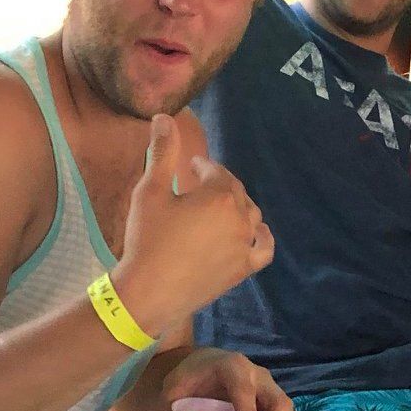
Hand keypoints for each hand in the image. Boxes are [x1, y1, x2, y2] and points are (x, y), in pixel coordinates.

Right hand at [117, 114, 274, 334]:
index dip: (203, 167)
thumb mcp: (149, 192)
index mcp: (219, 195)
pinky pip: (263, 248)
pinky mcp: (243, 269)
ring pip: (251, 216)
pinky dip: (262, 237)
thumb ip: (161, 153)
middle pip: (236, 192)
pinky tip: (256, 232)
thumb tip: (163, 117)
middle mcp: (240, 218)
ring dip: (238, 206)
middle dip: (220, 185)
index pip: (216, 172)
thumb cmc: (146, 240)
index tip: (191, 168)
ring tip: (220, 208)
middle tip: (200, 186)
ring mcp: (245, 245)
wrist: (149, 293)